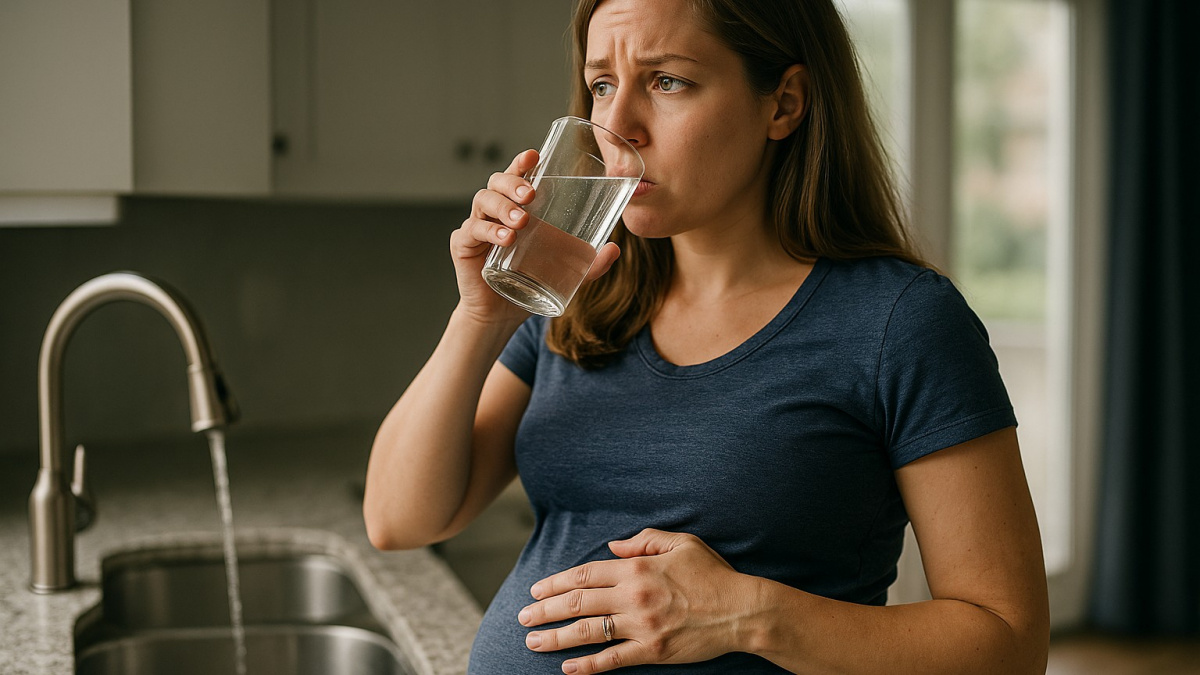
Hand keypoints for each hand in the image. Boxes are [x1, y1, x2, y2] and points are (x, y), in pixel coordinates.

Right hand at [450, 149, 620, 324]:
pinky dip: (489, 232)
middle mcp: (494, 211)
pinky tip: (505, 240)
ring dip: (503, 207)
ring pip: (483, 201)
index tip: (533, 156)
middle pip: (496, 182)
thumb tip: (615, 249)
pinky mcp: (463, 245)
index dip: (521, 162)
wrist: (502, 314)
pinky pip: (472, 230)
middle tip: (531, 195)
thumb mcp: (565, 272)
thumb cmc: (530, 282)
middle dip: (513, 182)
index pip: (516, 176)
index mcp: (515, 207)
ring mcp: (476, 226)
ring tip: (521, 221)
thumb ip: (589, 263)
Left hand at [518, 529, 755, 673]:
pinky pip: (613, 659)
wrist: (742, 610)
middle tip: (523, 616)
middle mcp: (634, 596)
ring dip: (556, 637)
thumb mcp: (681, 543)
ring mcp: (642, 626)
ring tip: (532, 641)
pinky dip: (587, 665)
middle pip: (578, 602)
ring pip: (588, 631)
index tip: (538, 589)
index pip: (586, 574)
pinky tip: (567, 668)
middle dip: (546, 610)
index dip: (557, 582)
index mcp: (638, 568)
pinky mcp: (653, 650)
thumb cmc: (713, 574)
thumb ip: (644, 541)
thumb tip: (614, 548)